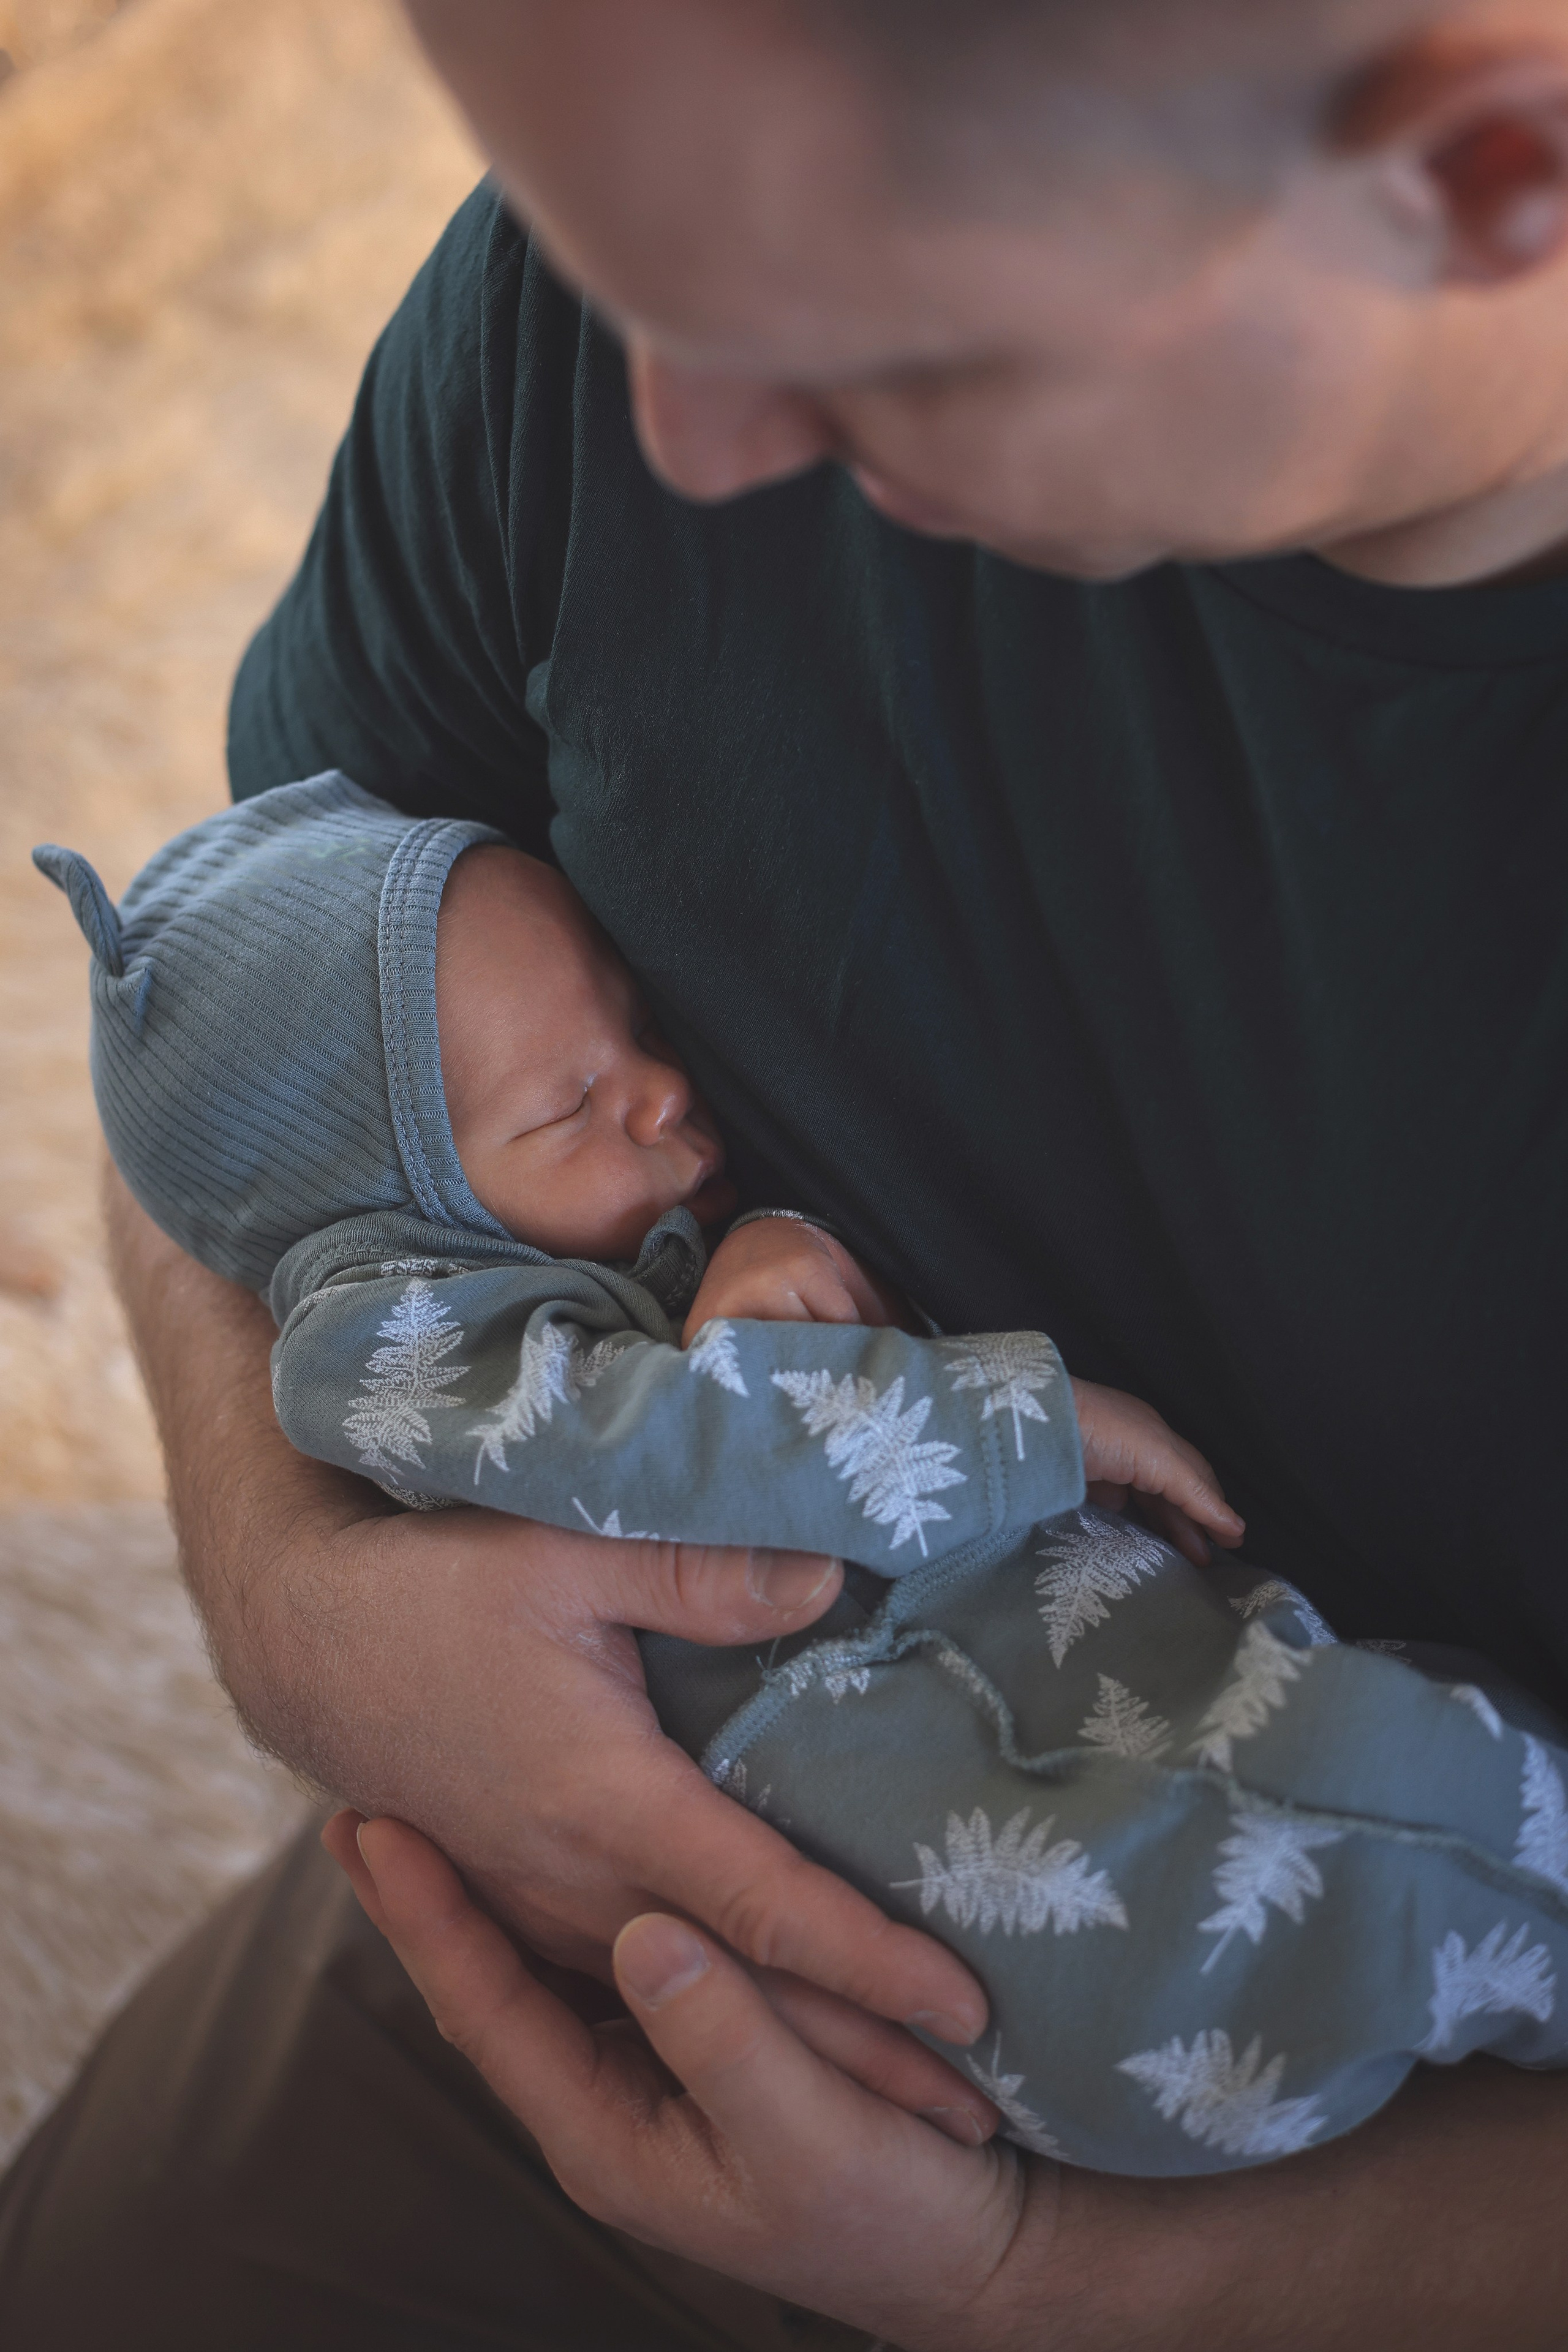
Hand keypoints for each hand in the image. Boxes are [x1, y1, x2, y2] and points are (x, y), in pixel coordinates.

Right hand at [106, 1172, 987, 2070]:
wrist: (303, 1640)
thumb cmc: (434, 1588)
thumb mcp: (566, 1549)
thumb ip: (701, 1573)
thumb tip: (830, 1581)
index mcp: (609, 1803)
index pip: (767, 1905)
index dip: (871, 1964)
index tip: (966, 2006)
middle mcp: (577, 1875)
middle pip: (739, 1991)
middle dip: (855, 2056)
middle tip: (970, 2117)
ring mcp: (542, 1892)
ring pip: (683, 2000)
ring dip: (785, 2051)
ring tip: (892, 2095)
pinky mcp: (518, 1887)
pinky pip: (624, 1978)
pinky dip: (702, 2019)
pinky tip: (750, 2039)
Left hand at [330, 1815, 1037, 2349]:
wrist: (960, 2250)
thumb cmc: (882, 2206)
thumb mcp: (803, 2131)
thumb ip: (723, 2036)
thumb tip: (641, 1930)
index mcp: (603, 2132)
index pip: (485, 2008)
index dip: (426, 1919)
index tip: (373, 1828)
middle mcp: (603, 2102)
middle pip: (488, 1985)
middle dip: (425, 1900)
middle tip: (359, 1805)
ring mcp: (643, 2076)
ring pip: (537, 1971)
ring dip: (482, 1895)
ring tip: (424, 1809)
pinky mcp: (690, 2046)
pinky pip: (598, 1967)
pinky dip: (557, 1905)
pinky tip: (543, 1853)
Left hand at [1072, 1376, 1244, 1565]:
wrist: (1031, 1424)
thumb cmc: (1100, 1430)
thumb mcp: (1156, 1455)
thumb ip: (1193, 1489)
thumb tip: (1231, 1523)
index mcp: (1154, 1434)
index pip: (1194, 1473)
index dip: (1215, 1505)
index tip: (1233, 1539)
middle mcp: (1132, 1448)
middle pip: (1172, 1491)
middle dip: (1194, 1524)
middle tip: (1207, 1563)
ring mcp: (1105, 1465)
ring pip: (1147, 1502)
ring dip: (1169, 1529)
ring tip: (1185, 1560)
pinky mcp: (1080, 1483)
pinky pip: (1118, 1507)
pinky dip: (1137, 1524)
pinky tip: (1144, 1543)